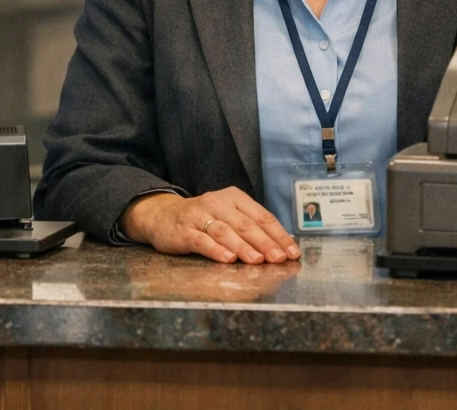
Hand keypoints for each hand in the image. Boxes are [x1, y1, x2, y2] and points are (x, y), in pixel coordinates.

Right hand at [120, 188, 300, 264]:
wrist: (163, 216)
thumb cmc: (203, 219)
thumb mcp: (228, 216)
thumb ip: (251, 227)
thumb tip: (282, 245)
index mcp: (234, 197)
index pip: (262, 216)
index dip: (279, 235)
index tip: (293, 252)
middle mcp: (217, 203)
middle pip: (246, 224)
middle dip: (265, 243)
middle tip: (279, 258)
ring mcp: (199, 215)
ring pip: (225, 232)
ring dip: (243, 247)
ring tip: (257, 260)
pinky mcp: (183, 230)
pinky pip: (202, 240)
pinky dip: (216, 250)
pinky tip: (228, 259)